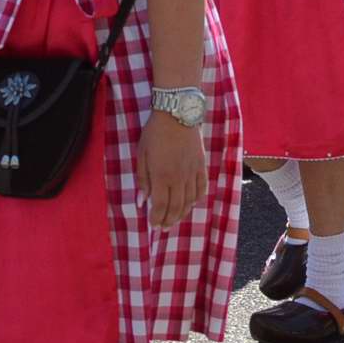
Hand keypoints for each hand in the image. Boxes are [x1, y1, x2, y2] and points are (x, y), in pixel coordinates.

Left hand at [138, 113, 205, 230]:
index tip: (153, 225)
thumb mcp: (141, 155)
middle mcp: (178, 178)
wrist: (177, 114)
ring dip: (182, 213)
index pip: (161, 206)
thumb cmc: (154, 133)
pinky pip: (202, 188)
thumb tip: (142, 201)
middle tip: (164, 228)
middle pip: (176, 207)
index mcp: (161, 176)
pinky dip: (197, 199)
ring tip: (176, 219)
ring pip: (190, 201)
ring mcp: (192, 173)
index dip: (157, 218)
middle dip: (169, 220)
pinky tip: (191, 203)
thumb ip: (143, 179)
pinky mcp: (202, 166)